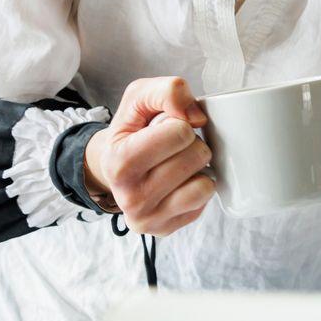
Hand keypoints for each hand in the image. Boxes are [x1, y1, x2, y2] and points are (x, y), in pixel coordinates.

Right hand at [84, 76, 212, 235]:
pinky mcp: (164, 229)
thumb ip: (167, 91)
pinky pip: (204, 201)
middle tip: (170, 148)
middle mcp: (130, 197)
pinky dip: (198, 186)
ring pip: (205, 183)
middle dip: (191, 144)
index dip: (179, 123)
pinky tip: (180, 181)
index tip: (164, 129)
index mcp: (119, 162)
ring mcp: (147, 219)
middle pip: (196, 156)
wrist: (115, 167)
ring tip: (176, 163)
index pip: (179, 132)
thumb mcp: (139, 97)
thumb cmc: (132, 130)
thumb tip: (197, 118)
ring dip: (197, 167)